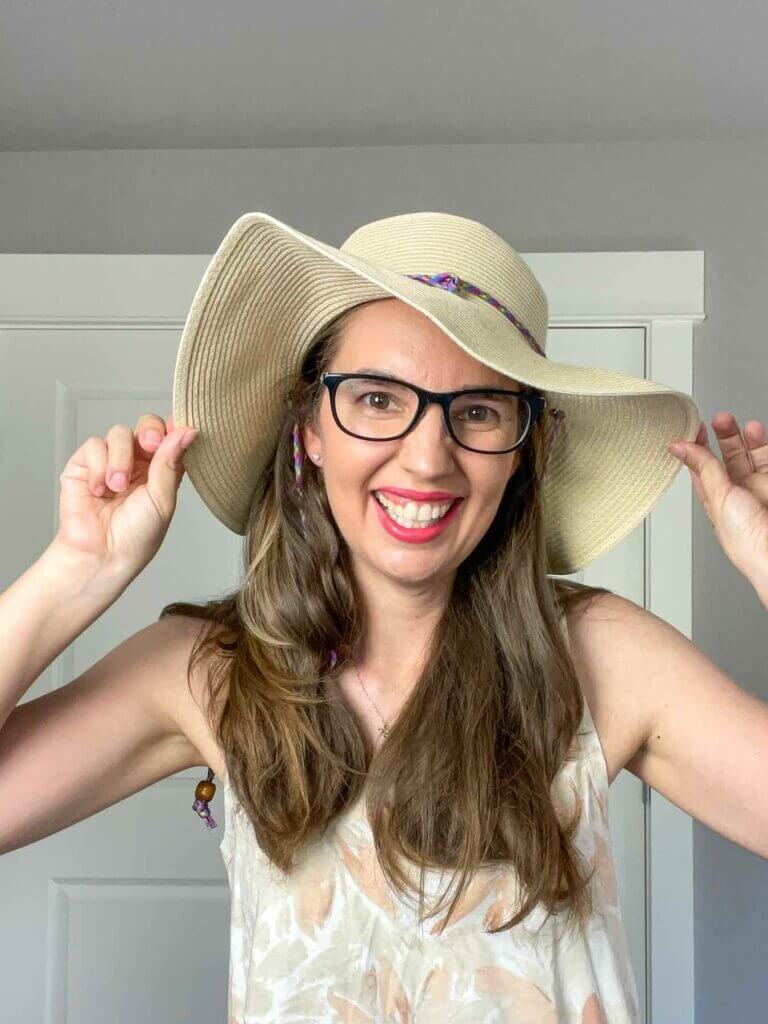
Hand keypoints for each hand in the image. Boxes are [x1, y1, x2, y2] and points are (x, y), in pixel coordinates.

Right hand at [54, 413, 198, 574]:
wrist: (102, 554)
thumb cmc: (136, 536)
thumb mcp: (163, 499)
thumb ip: (171, 462)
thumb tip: (188, 431)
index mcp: (162, 470)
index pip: (171, 436)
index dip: (174, 427)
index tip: (180, 426)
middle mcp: (138, 462)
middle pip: (147, 425)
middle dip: (150, 431)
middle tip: (150, 446)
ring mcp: (111, 461)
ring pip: (119, 433)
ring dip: (120, 459)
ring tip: (117, 487)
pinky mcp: (84, 464)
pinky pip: (94, 445)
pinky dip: (98, 466)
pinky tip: (99, 489)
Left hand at [668, 413, 767, 584]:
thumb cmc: (748, 542)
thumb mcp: (720, 498)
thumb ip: (704, 468)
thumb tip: (679, 446)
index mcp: (717, 503)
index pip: (702, 469)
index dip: (696, 448)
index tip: (691, 428)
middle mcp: (739, 496)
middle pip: (728, 459)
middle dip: (722, 438)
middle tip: (718, 419)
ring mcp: (760, 490)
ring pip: (750, 456)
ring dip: (744, 438)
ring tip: (738, 423)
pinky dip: (762, 445)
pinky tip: (756, 432)